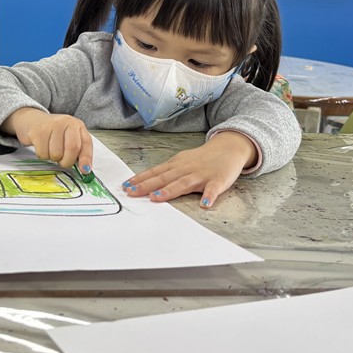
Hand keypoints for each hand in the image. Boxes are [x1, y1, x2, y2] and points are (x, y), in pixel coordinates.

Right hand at [2, 108, 93, 172]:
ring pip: (56, 154)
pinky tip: (42, 147)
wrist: (34, 121)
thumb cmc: (55, 133)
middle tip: (62, 161)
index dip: (86, 159)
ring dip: (53, 158)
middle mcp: (66, 122)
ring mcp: (51, 125)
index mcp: (77, 125)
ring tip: (51, 150)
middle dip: (67, 161)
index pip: (86, 143)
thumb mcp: (70, 138)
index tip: (84, 170)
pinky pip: (43, 153)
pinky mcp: (37, 132)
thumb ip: (79, 152)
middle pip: (72, 148)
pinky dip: (42, 155)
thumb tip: (85, 170)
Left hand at [123, 131, 256, 207]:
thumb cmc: (201, 159)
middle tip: (132, 192)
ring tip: (156, 198)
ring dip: (169, 190)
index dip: (140, 179)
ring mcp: (201, 175)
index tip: (125, 186)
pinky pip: (213, 190)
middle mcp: (185, 169)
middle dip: (147, 185)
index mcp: (175, 165)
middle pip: (164, 178)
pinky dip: (209, 196)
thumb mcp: (181, 162)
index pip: (155, 173)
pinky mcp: (218, 181)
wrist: (228, 148)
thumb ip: (166, 173)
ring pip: (183, 183)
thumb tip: (144, 182)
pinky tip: (204, 204)